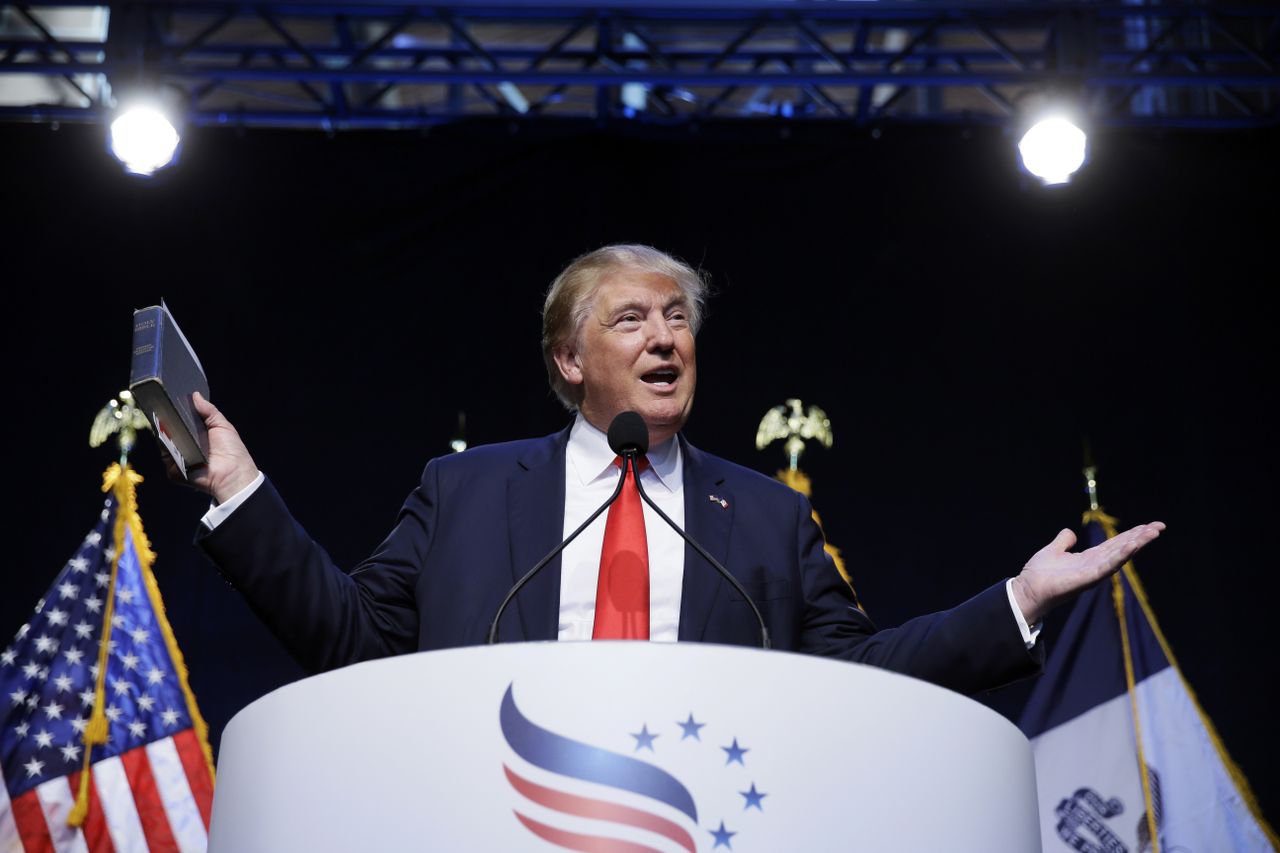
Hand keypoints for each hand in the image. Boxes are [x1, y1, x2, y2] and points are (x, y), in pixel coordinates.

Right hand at [165, 391, 259, 503]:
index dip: (174, 412)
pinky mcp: (174, 470)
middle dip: (165, 419)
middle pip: (168, 430)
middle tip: (162, 407)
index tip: (168, 398)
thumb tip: (195, 395)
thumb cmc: (232, 450)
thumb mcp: (222, 426)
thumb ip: (209, 411)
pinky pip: (165, 456)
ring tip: (165, 420)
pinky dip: (167, 448)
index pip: (179, 421)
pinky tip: (171, 439)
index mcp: (195, 435)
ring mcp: (177, 458)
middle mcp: (184, 446)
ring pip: (164, 442)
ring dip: (165, 432)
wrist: (233, 474)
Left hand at [1011, 522, 1164, 624]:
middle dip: (1141, 537)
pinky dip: (1121, 555)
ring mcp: (1094, 573)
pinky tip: (1133, 545)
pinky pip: (1108, 566)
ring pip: (1120, 556)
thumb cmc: (1039, 574)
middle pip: (1123, 548)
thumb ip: (1064, 541)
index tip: (1148, 526)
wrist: (1027, 590)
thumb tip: (1071, 532)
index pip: (1115, 544)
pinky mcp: (1088, 578)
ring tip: (1152, 532)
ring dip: (1137, 544)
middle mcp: (1096, 565)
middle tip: (1159, 526)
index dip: (1131, 535)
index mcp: (1090, 558)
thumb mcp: (1053, 550)